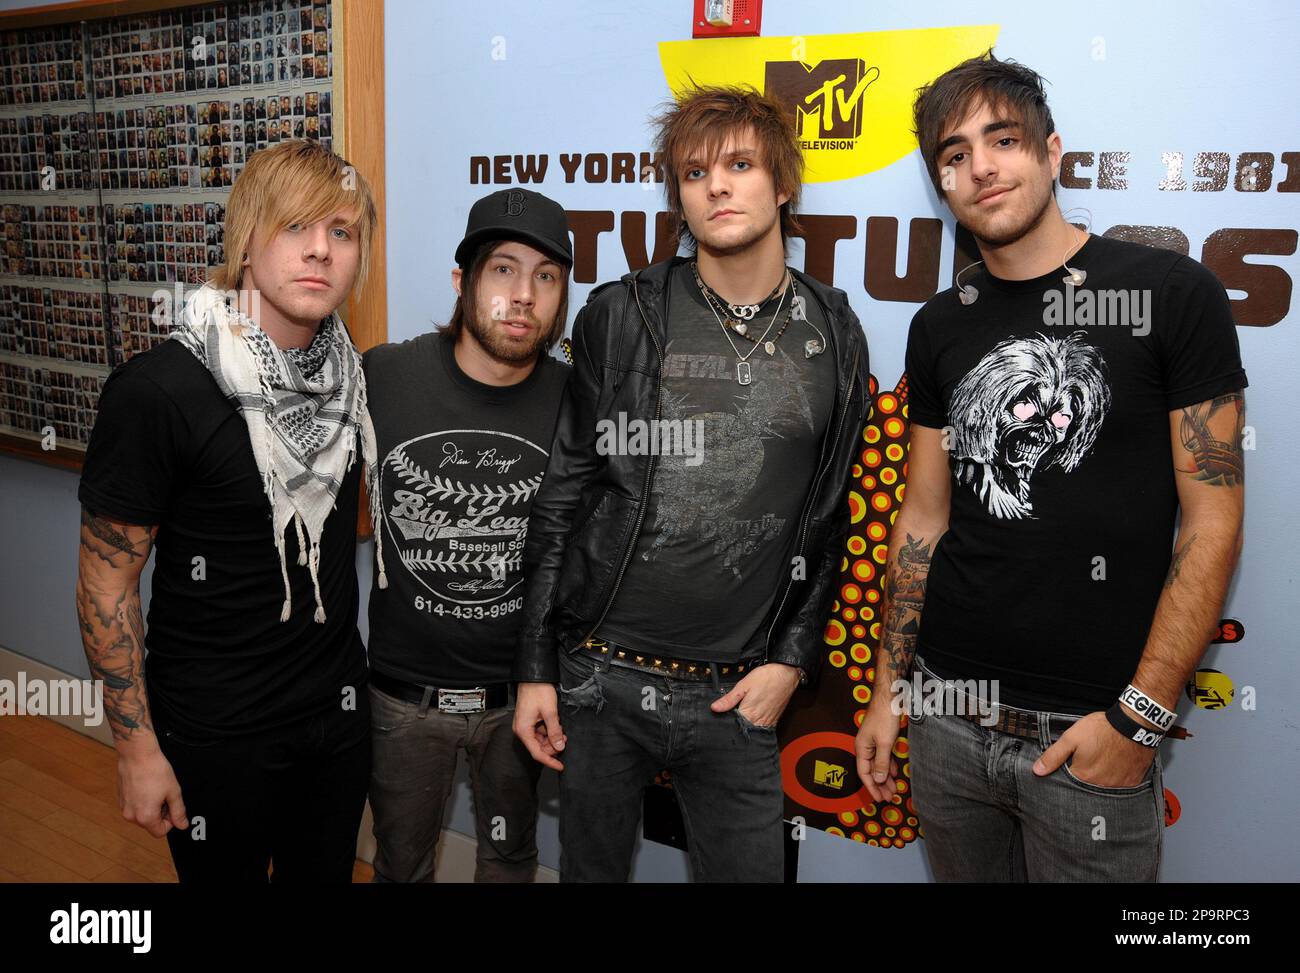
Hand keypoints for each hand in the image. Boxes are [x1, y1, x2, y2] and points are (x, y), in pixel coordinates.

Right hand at [117, 746, 186, 837]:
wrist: (137, 754)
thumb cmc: (155, 770)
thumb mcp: (174, 792)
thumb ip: (179, 812)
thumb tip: (182, 825)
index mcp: (145, 817)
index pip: (160, 832)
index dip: (170, 822)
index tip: (173, 807)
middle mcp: (131, 816)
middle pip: (151, 824)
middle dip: (161, 812)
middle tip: (166, 795)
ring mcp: (124, 807)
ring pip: (142, 815)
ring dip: (152, 806)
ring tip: (156, 789)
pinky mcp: (120, 799)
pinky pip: (135, 806)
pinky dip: (143, 800)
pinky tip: (147, 786)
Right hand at [513, 681, 564, 770]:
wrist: (534, 677)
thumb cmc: (538, 692)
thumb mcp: (550, 712)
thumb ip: (555, 731)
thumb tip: (559, 747)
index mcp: (524, 731)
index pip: (537, 753)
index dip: (550, 761)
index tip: (560, 766)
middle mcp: (522, 731)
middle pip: (539, 747)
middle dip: (553, 746)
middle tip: (565, 739)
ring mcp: (526, 726)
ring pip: (541, 740)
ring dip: (552, 738)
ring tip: (562, 730)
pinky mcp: (530, 721)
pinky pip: (540, 732)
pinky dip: (550, 731)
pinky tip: (557, 726)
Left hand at [710, 663, 799, 727]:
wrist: (786, 674)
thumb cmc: (766, 677)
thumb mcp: (743, 685)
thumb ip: (729, 699)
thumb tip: (715, 708)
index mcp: (749, 714)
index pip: (733, 724)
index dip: (726, 720)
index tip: (723, 716)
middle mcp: (758, 721)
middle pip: (743, 728)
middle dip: (737, 723)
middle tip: (733, 712)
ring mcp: (767, 722)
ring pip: (752, 728)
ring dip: (747, 723)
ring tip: (744, 712)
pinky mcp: (774, 720)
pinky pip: (762, 726)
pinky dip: (756, 722)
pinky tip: (754, 714)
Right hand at [854, 700, 904, 803]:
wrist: (889, 698)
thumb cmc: (884, 717)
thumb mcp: (884, 743)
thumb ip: (881, 762)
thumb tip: (879, 779)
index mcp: (861, 749)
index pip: (864, 774)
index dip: (872, 787)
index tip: (879, 799)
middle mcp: (865, 747)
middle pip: (871, 771)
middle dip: (880, 785)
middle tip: (889, 798)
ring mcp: (873, 743)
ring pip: (878, 765)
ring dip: (886, 777)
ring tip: (894, 789)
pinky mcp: (881, 738)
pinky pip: (883, 757)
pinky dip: (889, 765)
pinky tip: (895, 772)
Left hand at [1034, 711, 1156, 786]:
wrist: (1134, 724)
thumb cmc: (1103, 729)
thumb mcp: (1071, 738)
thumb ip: (1054, 756)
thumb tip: (1038, 770)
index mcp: (1083, 776)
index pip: (1068, 783)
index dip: (1069, 771)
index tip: (1073, 763)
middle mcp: (1100, 785)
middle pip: (1087, 786)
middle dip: (1085, 775)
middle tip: (1091, 759)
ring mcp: (1118, 785)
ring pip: (1104, 787)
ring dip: (1101, 777)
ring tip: (1103, 760)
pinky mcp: (1132, 781)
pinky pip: (1121, 785)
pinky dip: (1117, 777)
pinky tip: (1115, 765)